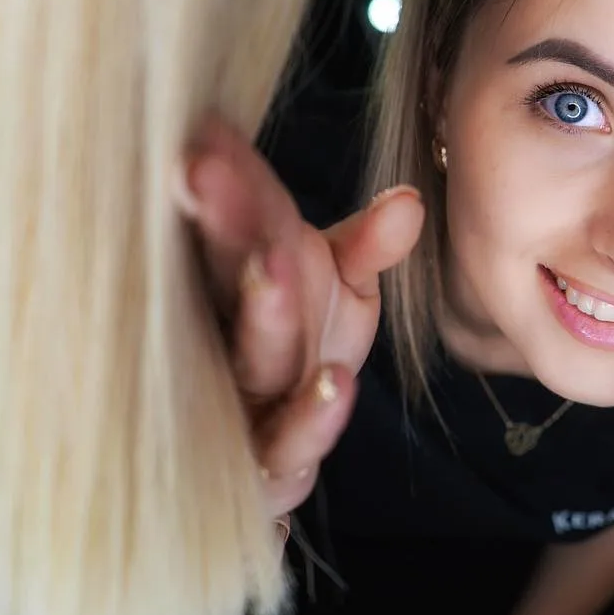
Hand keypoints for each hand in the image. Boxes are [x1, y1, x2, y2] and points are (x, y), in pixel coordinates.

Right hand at [174, 115, 423, 517]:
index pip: (226, 227)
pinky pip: (282, 455)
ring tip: (271, 264)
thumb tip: (409, 202)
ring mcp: (236, 413)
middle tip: (204, 172)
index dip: (224, 184)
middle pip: (221, 282)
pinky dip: (308, 422)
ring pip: (251, 362)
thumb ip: (364, 250)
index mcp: (232, 287)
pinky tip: (337, 383)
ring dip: (264, 314)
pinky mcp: (261, 478)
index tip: (208, 136)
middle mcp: (222, 346)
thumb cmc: (291, 353)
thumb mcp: (331, 293)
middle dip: (222, 226)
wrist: (248, 464)